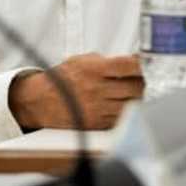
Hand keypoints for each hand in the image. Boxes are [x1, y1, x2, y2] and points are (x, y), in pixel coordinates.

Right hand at [9, 53, 143, 129]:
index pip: (128, 66)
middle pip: (135, 87)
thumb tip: (127, 62)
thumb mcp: (79, 61)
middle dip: (142, 84)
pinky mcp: (97, 124)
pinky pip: (121, 119)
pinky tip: (122, 106)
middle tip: (142, 81)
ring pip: (131, 105)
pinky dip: (125, 113)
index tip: (145, 65)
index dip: (141, 65)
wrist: (40, 101)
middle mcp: (97, 89)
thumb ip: (103, 61)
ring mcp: (98, 108)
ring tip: (133, 94)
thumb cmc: (60, 80)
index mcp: (93, 70)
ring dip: (135, 99)